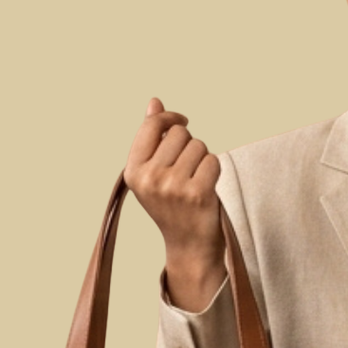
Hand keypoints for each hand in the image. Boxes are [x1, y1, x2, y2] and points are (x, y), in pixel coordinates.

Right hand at [124, 97, 225, 310]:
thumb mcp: (153, 172)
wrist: (188, 244)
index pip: (152, 125)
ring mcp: (173, 187)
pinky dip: (214, 171)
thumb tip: (155, 103)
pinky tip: (206, 187)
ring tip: (195, 180)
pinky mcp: (197, 193)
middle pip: (179, 133)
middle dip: (188, 145)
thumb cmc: (172, 204)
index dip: (170, 117)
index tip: (182, 121)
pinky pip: (213, 161)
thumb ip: (152, 137)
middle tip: (187, 169)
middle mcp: (150, 178)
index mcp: (133, 171)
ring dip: (202, 159)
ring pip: (199, 145)